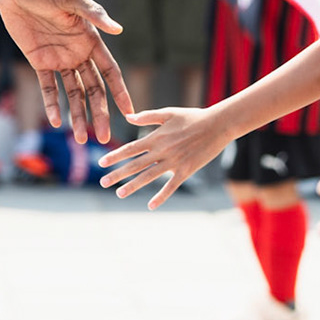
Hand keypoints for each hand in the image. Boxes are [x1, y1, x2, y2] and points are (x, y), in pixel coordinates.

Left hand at [0, 0, 133, 143]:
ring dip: (77, 115)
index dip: (120, 92)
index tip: (131, 112)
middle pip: (94, 89)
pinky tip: (55, 121)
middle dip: (99, 113)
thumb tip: (118, 29)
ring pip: (73, 93)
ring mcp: (59, 59)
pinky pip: (47, 87)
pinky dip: (51, 104)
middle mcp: (78, 54)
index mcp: (91, 41)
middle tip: (104, 137)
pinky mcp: (38, 61)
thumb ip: (93, 14)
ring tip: (81, 139)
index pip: (110, 71)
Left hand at [98, 105, 230, 207]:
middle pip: (135, 165)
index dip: (114, 156)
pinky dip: (161, 196)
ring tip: (119, 194)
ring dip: (133, 186)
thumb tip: (128, 117)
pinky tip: (151, 205)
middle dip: (117, 174)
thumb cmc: (192, 116)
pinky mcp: (186, 170)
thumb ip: (147, 117)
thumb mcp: (168, 113)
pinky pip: (171, 186)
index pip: (130, 148)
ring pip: (149, 177)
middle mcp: (162, 151)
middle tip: (103, 182)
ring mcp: (174, 162)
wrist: (218, 125)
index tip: (101, 162)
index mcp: (155, 137)